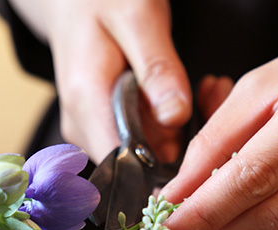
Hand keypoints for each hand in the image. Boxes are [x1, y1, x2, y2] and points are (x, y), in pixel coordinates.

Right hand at [8, 0, 191, 163]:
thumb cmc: (102, 0)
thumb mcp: (139, 18)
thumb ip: (158, 68)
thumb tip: (175, 117)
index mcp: (86, 101)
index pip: (122, 164)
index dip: (162, 163)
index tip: (194, 137)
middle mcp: (80, 125)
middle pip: (138, 163)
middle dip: (176, 141)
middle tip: (197, 97)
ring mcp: (87, 129)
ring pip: (142, 155)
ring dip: (172, 132)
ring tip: (181, 91)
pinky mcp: (97, 127)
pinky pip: (137, 142)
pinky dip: (161, 126)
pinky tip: (166, 98)